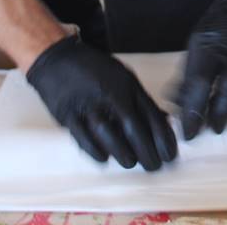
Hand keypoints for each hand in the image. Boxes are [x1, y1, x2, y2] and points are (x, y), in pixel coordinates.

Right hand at [27, 35, 176, 170]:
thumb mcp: (124, 77)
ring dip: (121, 152)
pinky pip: (82, 137)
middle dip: (146, 150)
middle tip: (153, 165)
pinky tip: (104, 158)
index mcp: (126, 84)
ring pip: (107, 132)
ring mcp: (87, 104)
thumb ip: (141, 100)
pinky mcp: (68, 115)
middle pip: (131, 126)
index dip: (163, 137)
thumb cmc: (94, 70)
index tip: (169, 154)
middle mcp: (108, 94)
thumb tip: (163, 121)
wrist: (57, 60)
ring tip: (130, 163)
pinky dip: (95, 150)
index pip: (150, 114)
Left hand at [175, 0, 226, 139]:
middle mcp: (223, 49)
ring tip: (218, 127)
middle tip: (198, 133)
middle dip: (201, 112)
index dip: (186, 107)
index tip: (182, 127)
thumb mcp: (203, 37)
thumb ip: (191, 68)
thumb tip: (175, 97)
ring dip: (223, 109)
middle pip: (208, 85)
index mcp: (203, 44)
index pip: (191, 81)